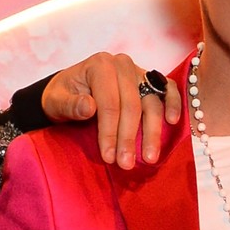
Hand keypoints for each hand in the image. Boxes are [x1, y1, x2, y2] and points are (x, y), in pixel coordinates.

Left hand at [40, 50, 182, 168]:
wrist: (70, 90)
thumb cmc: (63, 96)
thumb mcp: (56, 101)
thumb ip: (70, 105)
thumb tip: (89, 107)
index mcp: (100, 65)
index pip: (109, 103)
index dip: (110, 132)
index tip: (109, 157)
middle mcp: (122, 65)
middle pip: (132, 105)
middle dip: (129, 137)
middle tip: (126, 164)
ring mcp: (138, 72)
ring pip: (151, 102)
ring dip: (152, 132)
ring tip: (149, 157)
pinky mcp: (149, 81)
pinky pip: (167, 89)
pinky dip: (173, 103)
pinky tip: (173, 122)